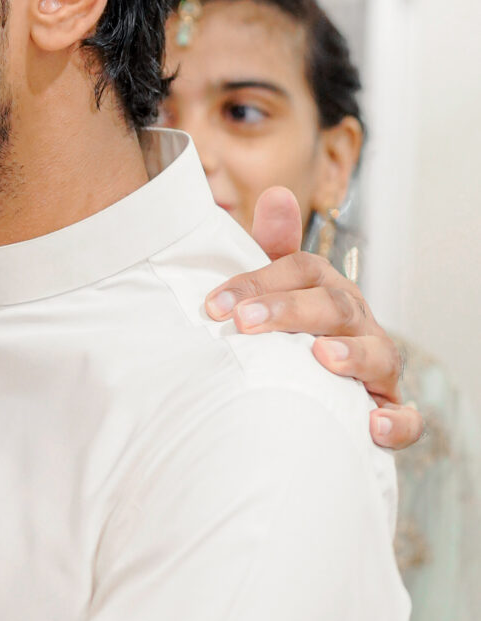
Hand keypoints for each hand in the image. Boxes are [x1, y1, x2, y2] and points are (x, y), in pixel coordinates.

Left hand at [204, 185, 420, 452]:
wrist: (325, 389)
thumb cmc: (297, 334)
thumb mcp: (283, 291)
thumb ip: (274, 251)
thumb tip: (275, 195)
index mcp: (327, 290)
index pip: (300, 271)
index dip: (259, 281)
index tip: (214, 305)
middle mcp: (357, 322)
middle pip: (333, 305)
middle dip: (291, 311)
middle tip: (246, 322)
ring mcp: (377, 364)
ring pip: (376, 354)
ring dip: (351, 354)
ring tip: (320, 356)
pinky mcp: (388, 409)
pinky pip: (405, 418)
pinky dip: (396, 422)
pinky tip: (371, 425)